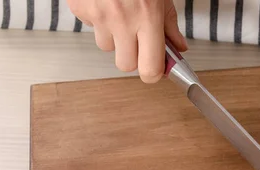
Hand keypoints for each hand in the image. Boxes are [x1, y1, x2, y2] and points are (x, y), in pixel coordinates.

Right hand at [67, 0, 187, 82]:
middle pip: (125, 65)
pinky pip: (91, 27)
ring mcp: (99, 16)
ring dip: (113, 36)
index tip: (155, 69)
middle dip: (132, 57)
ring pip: (106, 46)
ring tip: (119, 11)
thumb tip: (179, 48)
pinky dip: (97, 19)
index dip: (152, 74)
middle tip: (137, 38)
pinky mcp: (80, 9)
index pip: (149, 69)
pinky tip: (104, 2)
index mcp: (147, 18)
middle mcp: (123, 20)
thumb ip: (169, 25)